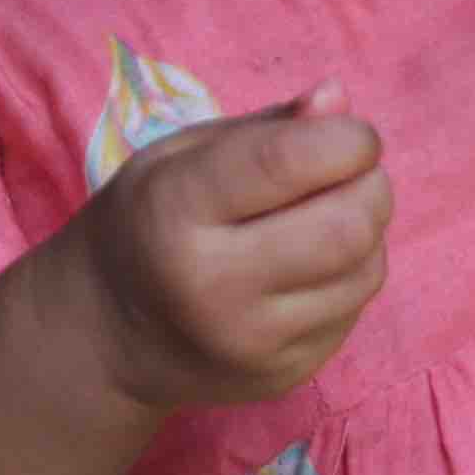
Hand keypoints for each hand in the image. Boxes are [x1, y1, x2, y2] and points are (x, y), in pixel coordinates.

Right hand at [66, 88, 391, 413]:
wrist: (105, 338)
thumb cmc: (149, 222)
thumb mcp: (181, 156)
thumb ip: (267, 126)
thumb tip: (340, 99)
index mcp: (175, 212)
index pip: (289, 162)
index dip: (347, 137)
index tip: (350, 133)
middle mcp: (213, 287)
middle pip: (348, 226)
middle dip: (370, 185)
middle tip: (349, 173)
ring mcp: (252, 344)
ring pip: (366, 270)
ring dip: (367, 230)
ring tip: (326, 216)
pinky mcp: (284, 376)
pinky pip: (354, 310)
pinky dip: (350, 274)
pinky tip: (309, 265)